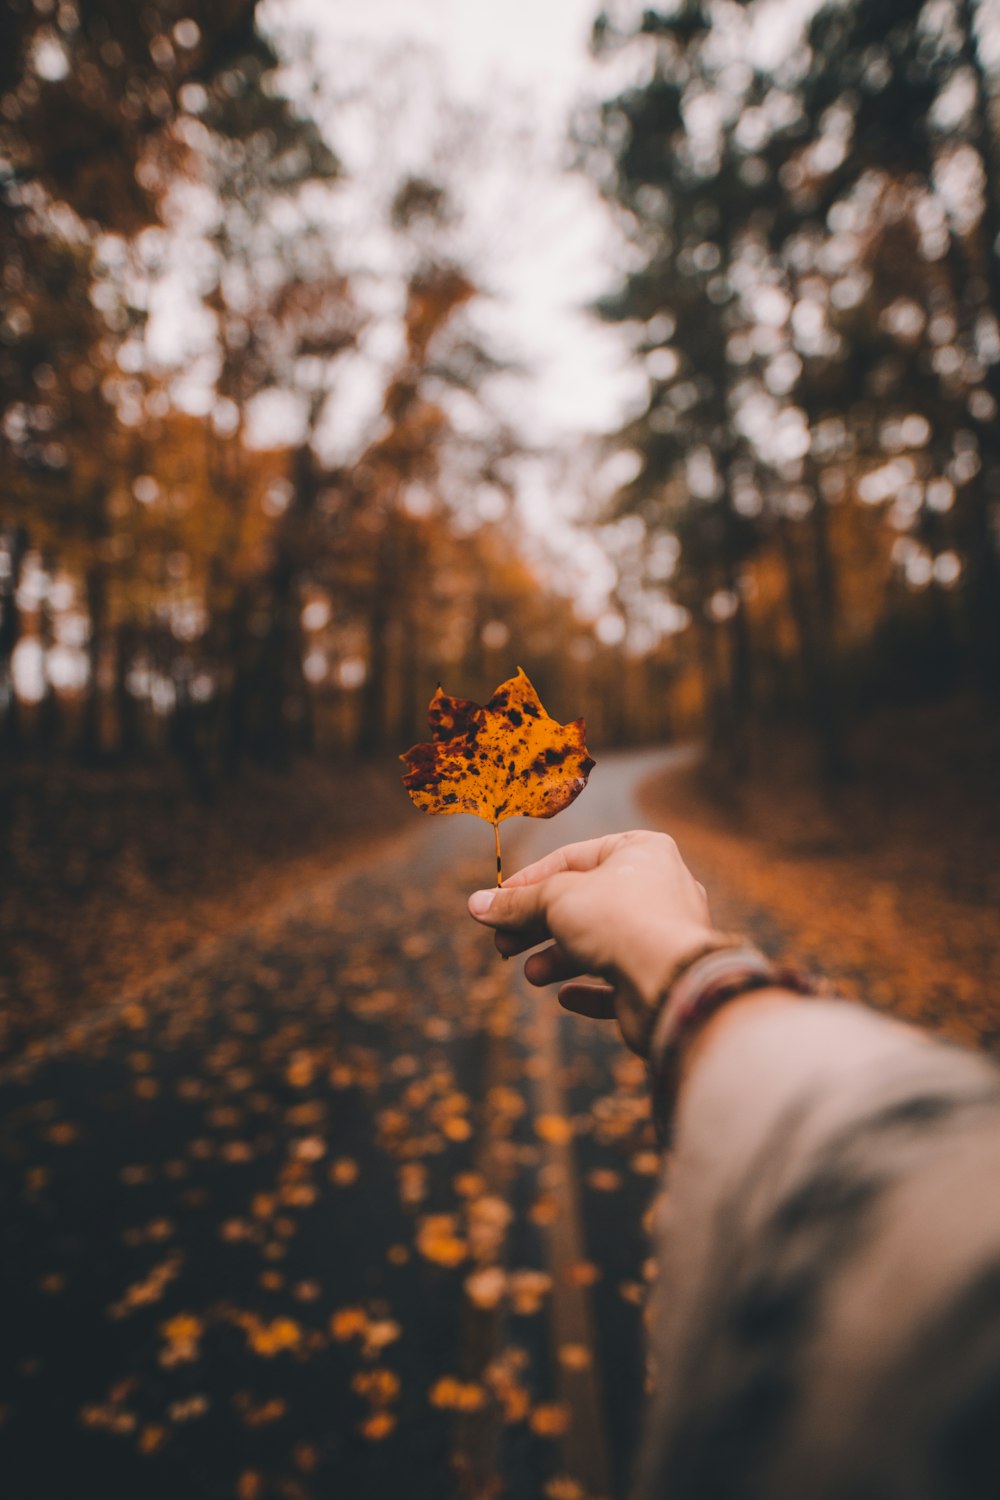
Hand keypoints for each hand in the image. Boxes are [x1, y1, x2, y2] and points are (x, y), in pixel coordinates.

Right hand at [467, 830, 716, 1053]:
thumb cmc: (620, 920)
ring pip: (599, 942)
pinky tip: (567, 997)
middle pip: (582, 903)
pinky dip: (591, 989)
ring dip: (559, 958)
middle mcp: (658, 888)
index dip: (528, 881)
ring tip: (532, 974)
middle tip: (503, 944)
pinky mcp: (661, 978)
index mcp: (641, 851)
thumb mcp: (556, 899)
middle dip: (537, 925)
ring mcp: (663, 935)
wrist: (670, 983)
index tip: (495, 903)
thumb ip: (517, 902)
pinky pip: (620, 980)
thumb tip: (476, 905)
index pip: (572, 858)